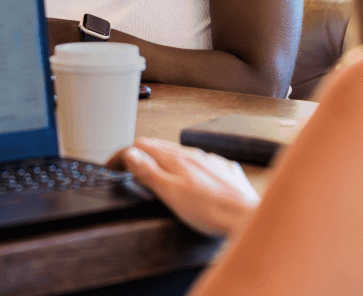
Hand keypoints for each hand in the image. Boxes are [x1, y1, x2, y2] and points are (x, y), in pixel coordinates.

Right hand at [108, 137, 260, 236]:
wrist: (248, 217)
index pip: (142, 145)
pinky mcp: (222, 171)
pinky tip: (190, 179)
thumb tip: (130, 154)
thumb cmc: (211, 210)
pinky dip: (186, 168)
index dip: (124, 154)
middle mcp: (192, 154)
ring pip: (180, 154)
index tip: (113, 164)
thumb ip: (149, 172)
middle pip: (160, 147)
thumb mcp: (171, 193)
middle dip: (141, 154)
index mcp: (176, 158)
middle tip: (129, 166)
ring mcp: (209, 161)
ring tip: (156, 171)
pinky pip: (199, 163)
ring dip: (164, 159)